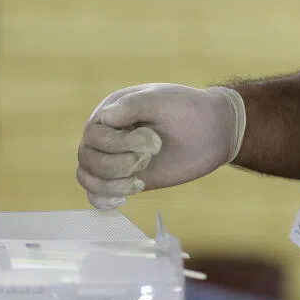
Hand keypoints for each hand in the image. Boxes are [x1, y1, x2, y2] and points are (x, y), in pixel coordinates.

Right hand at [76, 83, 245, 208]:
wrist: (213, 132)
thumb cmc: (187, 109)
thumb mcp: (160, 100)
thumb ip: (132, 106)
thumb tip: (104, 117)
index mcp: (110, 112)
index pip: (92, 135)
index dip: (118, 144)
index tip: (154, 140)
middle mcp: (106, 136)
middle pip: (86, 158)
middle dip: (117, 165)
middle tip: (149, 159)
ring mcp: (114, 158)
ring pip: (87, 177)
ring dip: (111, 184)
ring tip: (139, 182)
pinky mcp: (124, 179)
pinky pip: (96, 194)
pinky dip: (102, 199)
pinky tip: (122, 200)